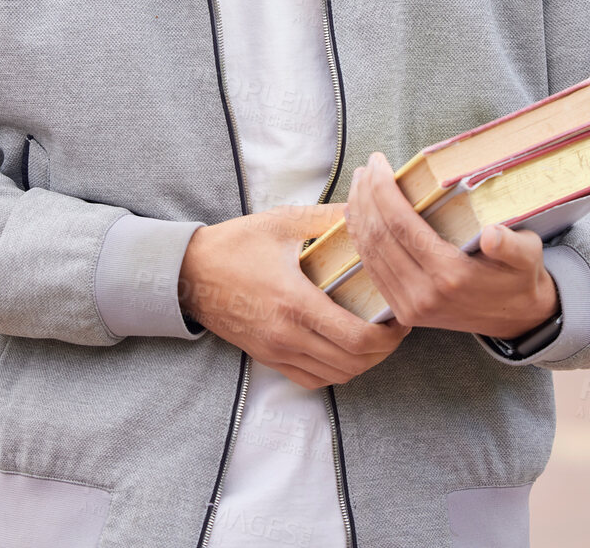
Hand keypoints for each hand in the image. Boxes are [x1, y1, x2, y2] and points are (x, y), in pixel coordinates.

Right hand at [178, 202, 411, 389]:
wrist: (189, 273)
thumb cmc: (236, 244)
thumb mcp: (284, 221)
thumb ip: (329, 218)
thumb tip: (370, 208)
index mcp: (295, 301)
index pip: (358, 337)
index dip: (389, 334)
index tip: (401, 314)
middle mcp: (287, 335)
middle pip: (354, 363)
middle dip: (384, 349)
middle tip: (396, 325)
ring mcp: (276, 352)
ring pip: (336, 376)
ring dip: (362, 362)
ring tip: (374, 336)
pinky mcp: (267, 359)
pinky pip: (312, 380)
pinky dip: (335, 371)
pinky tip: (343, 348)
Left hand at [345, 151, 559, 338]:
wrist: (518, 320)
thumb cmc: (521, 277)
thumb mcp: (529, 256)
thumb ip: (512, 245)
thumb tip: (493, 234)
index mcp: (451, 275)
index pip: (402, 225)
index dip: (383, 190)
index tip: (378, 162)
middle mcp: (424, 294)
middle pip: (379, 236)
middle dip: (366, 196)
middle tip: (365, 166)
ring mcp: (410, 306)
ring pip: (370, 253)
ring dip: (358, 213)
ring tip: (359, 182)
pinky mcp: (403, 311)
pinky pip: (372, 270)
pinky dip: (359, 239)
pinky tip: (357, 215)